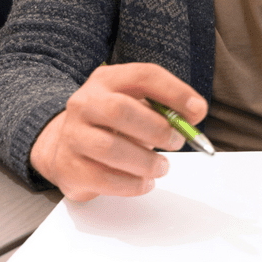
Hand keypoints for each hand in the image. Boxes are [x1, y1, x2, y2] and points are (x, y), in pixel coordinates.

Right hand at [29, 63, 207, 200]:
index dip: (174, 91)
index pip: (142, 76)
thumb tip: (195, 113)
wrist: (63, 145)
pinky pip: (104, 179)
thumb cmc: (110, 124)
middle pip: (120, 110)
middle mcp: (84, 103)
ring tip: (162, 167)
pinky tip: (144, 182)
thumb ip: (163, 106)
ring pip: (111, 148)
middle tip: (177, 141)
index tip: (198, 110)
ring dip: (146, 162)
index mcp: (106, 80)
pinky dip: (132, 184)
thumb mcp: (134, 103)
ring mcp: (73, 135)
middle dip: (157, 129)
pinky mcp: (69, 168)